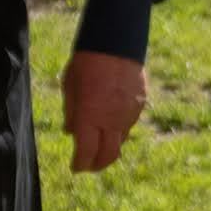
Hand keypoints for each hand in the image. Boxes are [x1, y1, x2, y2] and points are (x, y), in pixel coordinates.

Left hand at [59, 50, 144, 173]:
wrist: (115, 43)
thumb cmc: (87, 63)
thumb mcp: (70, 88)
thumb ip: (72, 114)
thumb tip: (71, 132)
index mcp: (89, 117)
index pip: (86, 152)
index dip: (80, 164)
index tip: (75, 167)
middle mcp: (111, 120)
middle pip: (108, 155)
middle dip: (97, 165)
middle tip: (89, 166)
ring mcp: (128, 114)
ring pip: (120, 141)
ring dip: (109, 147)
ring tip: (99, 145)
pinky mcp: (140, 106)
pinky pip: (129, 125)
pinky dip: (119, 130)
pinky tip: (111, 124)